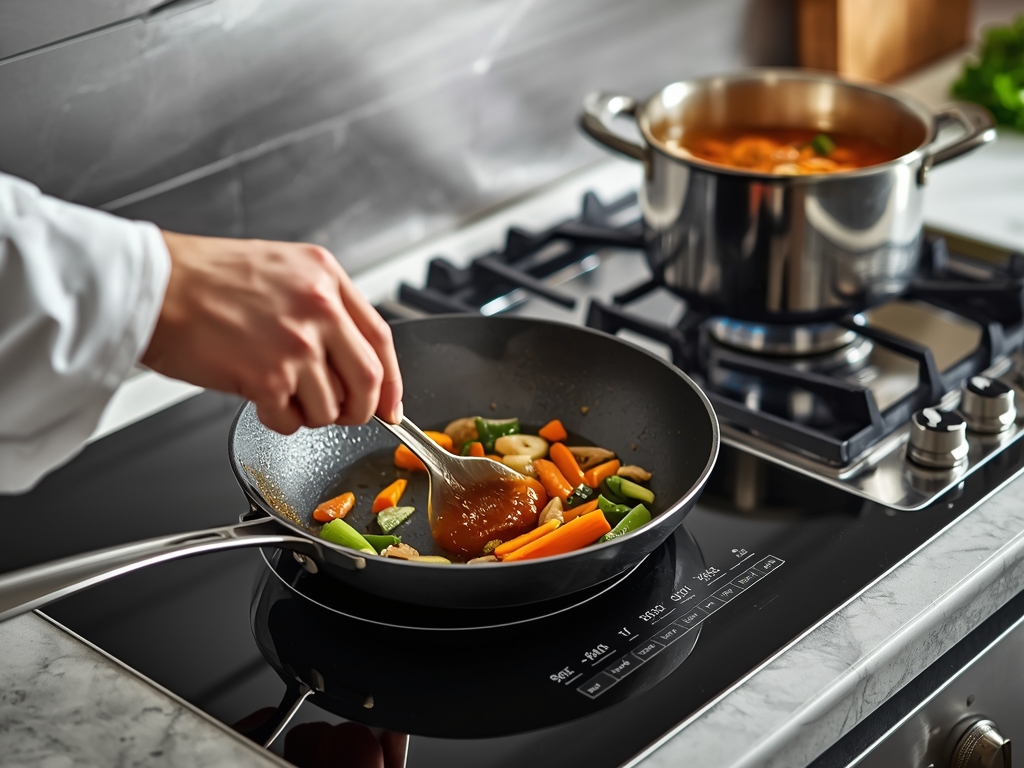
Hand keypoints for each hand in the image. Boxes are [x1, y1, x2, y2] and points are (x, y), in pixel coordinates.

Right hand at [142, 232, 402, 432]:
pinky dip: (280, 422)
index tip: (391, 405)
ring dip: (312, 415)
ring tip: (283, 397)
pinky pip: (292, 421)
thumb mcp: (280, 268)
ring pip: (332, 407)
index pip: (381, 338)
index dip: (393, 381)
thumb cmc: (203, 278)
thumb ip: (320, 305)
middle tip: (345, 416)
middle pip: (369, 379)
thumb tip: (349, 355)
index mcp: (326, 277)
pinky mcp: (268, 376)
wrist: (152, 285)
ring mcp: (296, 343)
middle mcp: (319, 307)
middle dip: (361, 410)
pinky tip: (261, 401)